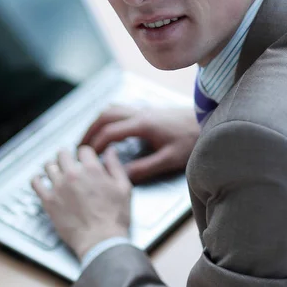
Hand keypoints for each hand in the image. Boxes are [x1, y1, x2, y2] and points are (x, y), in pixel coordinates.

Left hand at [31, 146, 130, 259]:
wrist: (101, 241)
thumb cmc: (114, 218)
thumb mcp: (124, 188)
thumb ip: (115, 166)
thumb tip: (110, 152)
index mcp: (92, 169)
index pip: (83, 150)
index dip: (85, 154)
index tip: (85, 159)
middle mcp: (73, 175)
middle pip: (63, 154)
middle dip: (68, 157)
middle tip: (70, 163)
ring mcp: (59, 187)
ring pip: (49, 166)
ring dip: (54, 166)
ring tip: (57, 171)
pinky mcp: (49, 201)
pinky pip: (36, 183)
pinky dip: (37, 179)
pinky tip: (41, 180)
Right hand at [80, 105, 199, 183]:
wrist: (206, 122)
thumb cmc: (191, 140)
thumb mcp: (169, 159)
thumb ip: (144, 168)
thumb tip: (121, 177)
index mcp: (142, 125)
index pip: (110, 132)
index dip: (96, 145)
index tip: (87, 158)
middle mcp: (140, 113)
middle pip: (106, 115)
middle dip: (90, 130)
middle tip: (80, 147)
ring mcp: (144, 110)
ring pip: (112, 109)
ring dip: (98, 122)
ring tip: (90, 138)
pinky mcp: (149, 111)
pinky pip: (121, 109)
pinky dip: (109, 118)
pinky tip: (110, 129)